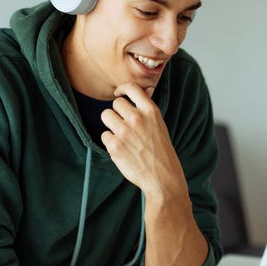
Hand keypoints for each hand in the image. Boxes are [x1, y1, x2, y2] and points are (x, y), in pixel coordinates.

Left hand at [100, 82, 186, 199]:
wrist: (162, 177)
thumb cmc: (161, 150)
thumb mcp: (159, 124)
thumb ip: (148, 107)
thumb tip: (146, 89)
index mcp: (150, 111)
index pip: (131, 88)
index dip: (122, 89)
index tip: (119, 94)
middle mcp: (137, 118)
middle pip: (116, 103)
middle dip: (118, 112)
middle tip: (125, 125)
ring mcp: (125, 132)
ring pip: (106, 116)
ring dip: (111, 125)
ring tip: (122, 136)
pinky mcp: (114, 146)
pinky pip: (104, 135)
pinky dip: (110, 142)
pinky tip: (122, 149)